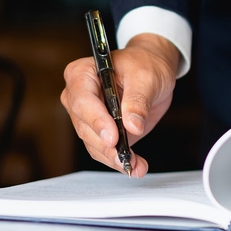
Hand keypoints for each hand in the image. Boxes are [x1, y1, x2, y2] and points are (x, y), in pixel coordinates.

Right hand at [61, 33, 179, 176]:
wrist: (153, 70)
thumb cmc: (145, 64)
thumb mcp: (146, 77)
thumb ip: (138, 101)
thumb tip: (132, 125)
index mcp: (82, 74)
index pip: (82, 101)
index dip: (96, 121)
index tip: (113, 137)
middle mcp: (78, 96)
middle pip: (85, 127)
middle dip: (106, 146)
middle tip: (126, 157)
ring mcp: (87, 116)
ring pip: (93, 144)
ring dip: (114, 158)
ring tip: (136, 165)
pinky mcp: (100, 132)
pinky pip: (104, 150)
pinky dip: (119, 160)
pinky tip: (136, 166)